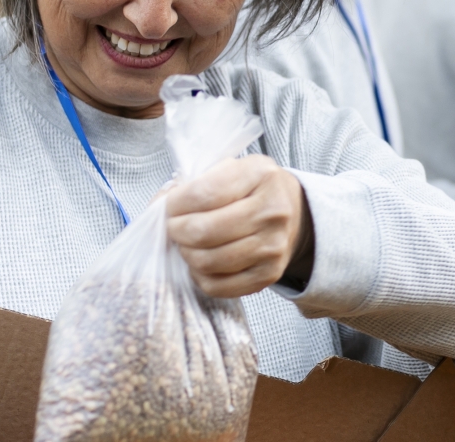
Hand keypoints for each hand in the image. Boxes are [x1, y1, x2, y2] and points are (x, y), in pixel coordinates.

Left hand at [164, 155, 312, 297]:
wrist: (294, 214)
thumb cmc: (252, 189)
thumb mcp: (232, 168)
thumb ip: (197, 181)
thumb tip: (160, 204)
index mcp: (260, 175)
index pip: (203, 194)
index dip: (175, 203)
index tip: (169, 205)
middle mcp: (272, 211)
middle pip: (203, 231)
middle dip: (176, 230)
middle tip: (174, 226)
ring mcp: (273, 246)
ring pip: (208, 261)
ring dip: (186, 253)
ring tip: (187, 243)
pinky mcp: (269, 274)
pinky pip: (219, 286)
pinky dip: (200, 276)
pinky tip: (202, 261)